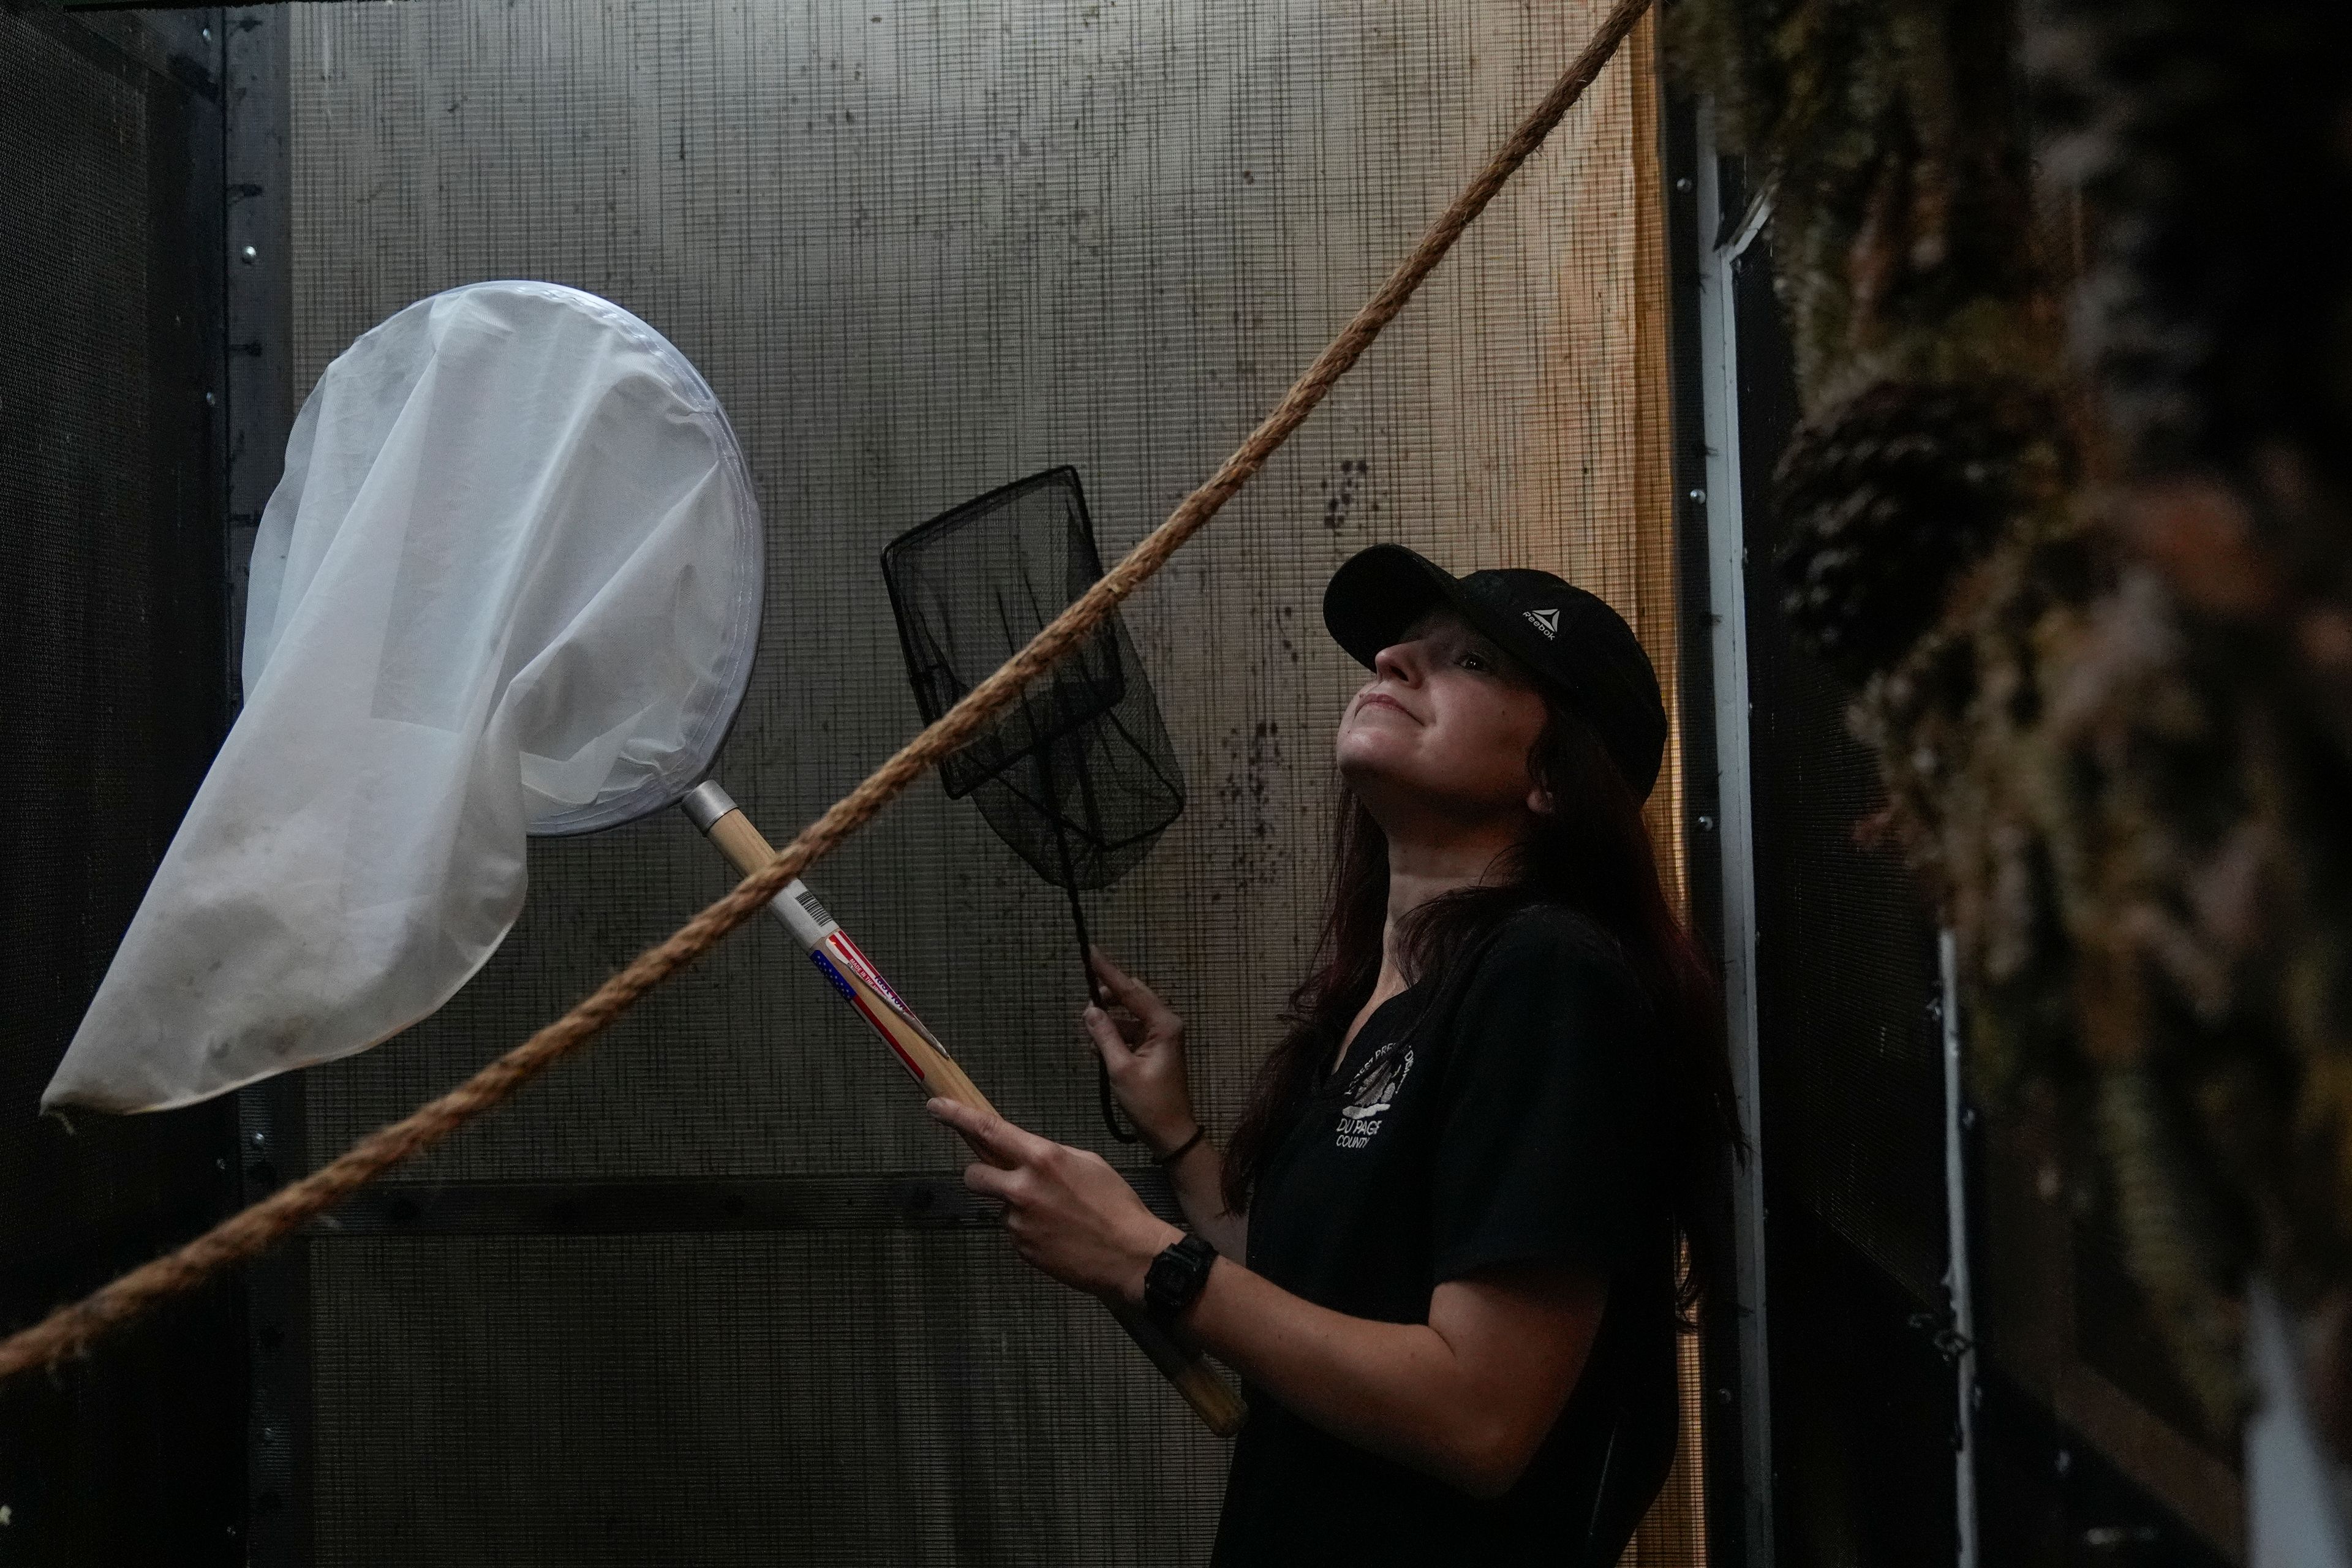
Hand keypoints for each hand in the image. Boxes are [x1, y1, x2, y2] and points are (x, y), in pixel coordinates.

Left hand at [929, 1097, 1182, 1304]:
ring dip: (1016, 1206)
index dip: (956, 1116)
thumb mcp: (1086, 1162)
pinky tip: (1058, 1234)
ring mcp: (1018, 1222)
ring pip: (998, 1206)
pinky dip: (1029, 1230)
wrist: (1130, 1255)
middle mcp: (1023, 1188)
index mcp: (1042, 1158)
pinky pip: (1013, 1231)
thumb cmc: (1116, 1205)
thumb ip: (1047, 1156)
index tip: (936, 1106)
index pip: (987, 1130)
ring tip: (1055, 1215)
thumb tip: (1024, 1155)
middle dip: (982, 1174)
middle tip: (1006, 1179)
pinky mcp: (1020, 1248)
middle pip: (974, 1173)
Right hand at [1084, 948, 1197, 1154]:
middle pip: (1132, 997)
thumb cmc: (1149, 1102)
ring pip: (1130, 1015)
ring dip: (1109, 1020)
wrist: (1170, 1132)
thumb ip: (1104, 1036)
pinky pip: (1131, 1031)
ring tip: (1088, 1031)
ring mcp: (1162, 1036)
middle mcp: (1166, 1024)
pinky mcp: (1155, 1048)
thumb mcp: (1120, 1068)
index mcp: (1164, 1025)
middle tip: (1085, 999)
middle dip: (1107, 996)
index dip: (1108, 971)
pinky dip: (1114, 1034)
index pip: (1130, 990)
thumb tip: (1089, 1010)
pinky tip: (1097, 1045)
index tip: (1091, 951)